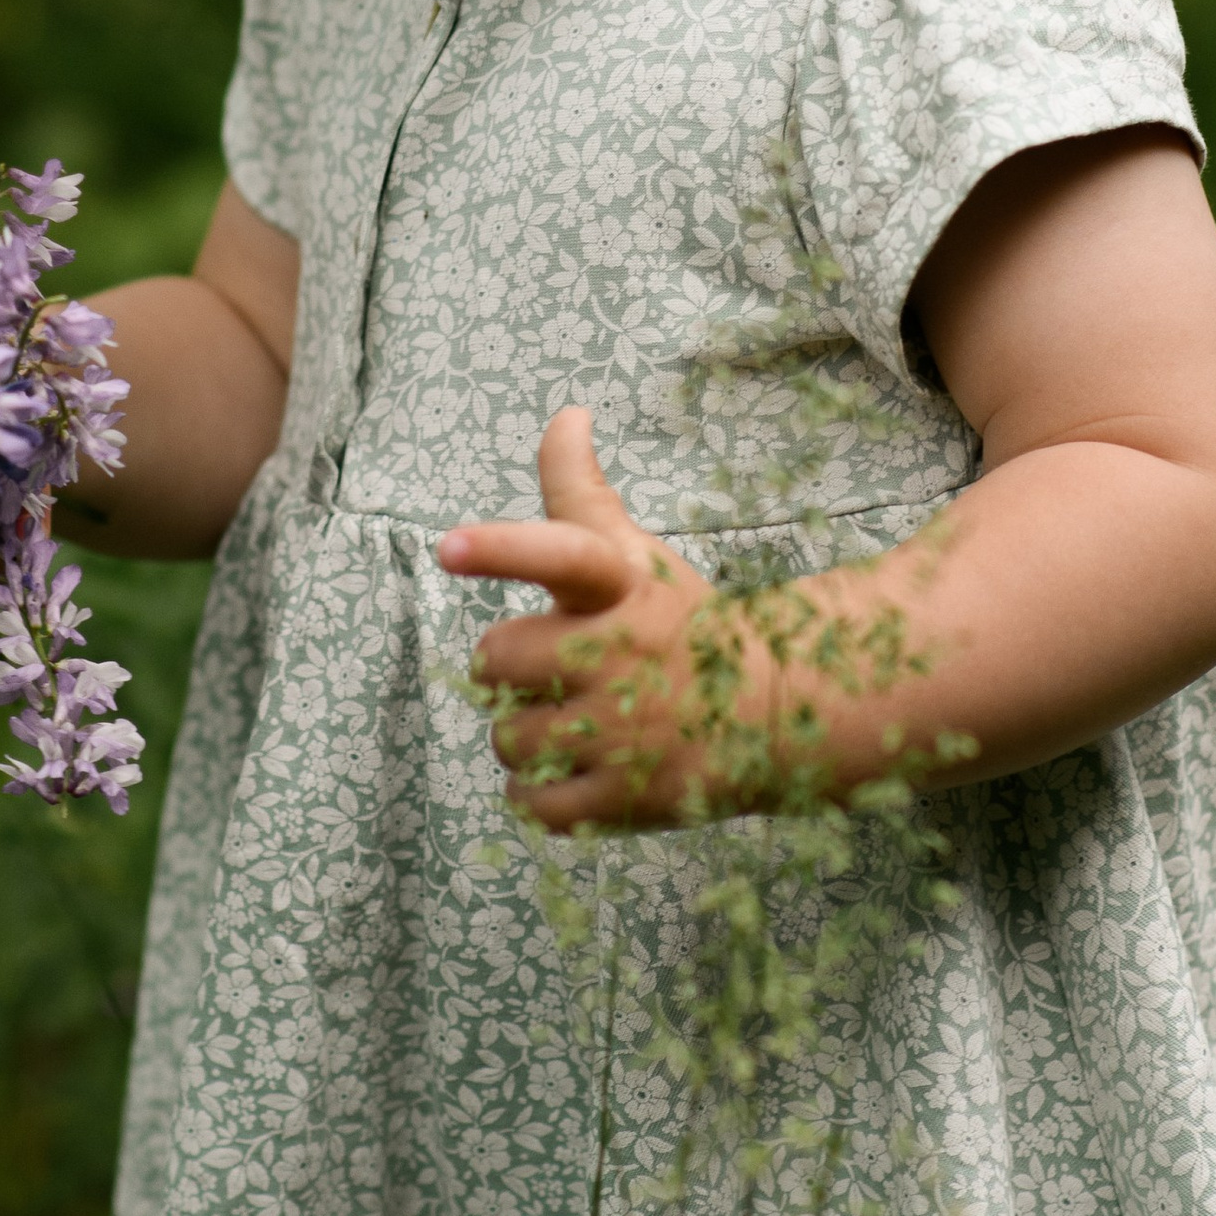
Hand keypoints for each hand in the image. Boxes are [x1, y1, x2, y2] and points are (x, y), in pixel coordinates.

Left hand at [438, 410, 770, 830]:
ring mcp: (625, 732)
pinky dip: (535, 793)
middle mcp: (622, 655)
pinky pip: (533, 803)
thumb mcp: (632, 554)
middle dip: (511, 665)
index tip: (447, 545)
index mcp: (620, 588)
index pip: (559, 555)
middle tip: (554, 667)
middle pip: (496, 660)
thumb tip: (567, 412)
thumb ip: (580, 491)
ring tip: (574, 720)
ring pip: (507, 735)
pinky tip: (565, 770)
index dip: (501, 550)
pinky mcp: (627, 798)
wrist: (769, 712)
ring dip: (523, 732)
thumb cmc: (676, 620)